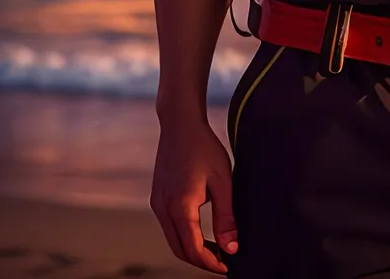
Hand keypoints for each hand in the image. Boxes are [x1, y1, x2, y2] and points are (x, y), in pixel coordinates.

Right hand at [150, 113, 238, 273]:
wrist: (180, 124)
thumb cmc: (204, 148)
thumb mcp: (222, 181)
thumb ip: (226, 216)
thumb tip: (232, 247)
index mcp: (180, 207)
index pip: (193, 250)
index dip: (210, 263)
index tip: (227, 266)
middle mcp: (164, 209)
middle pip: (180, 250)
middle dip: (201, 260)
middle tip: (223, 261)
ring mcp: (157, 204)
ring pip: (173, 240)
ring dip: (192, 249)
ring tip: (215, 248)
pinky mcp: (157, 198)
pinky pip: (169, 227)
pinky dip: (184, 236)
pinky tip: (200, 231)